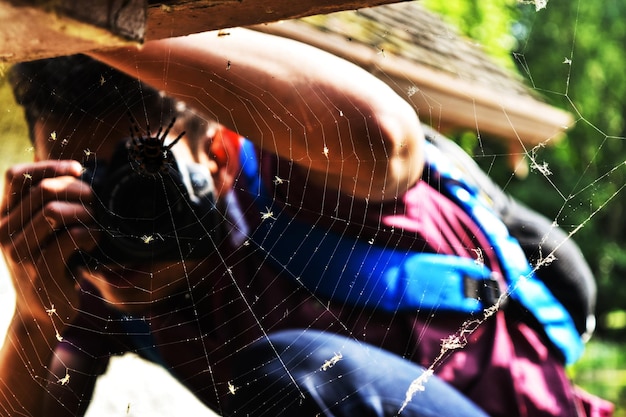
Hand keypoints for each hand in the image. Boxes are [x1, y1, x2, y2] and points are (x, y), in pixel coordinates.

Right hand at [0, 160, 97, 331]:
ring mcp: (20, 252)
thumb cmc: (50, 265)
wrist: (42, 314)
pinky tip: (94, 239)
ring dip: (84, 211)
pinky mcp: (41, 270)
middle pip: (42, 190)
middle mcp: (4, 231)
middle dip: (77, 189)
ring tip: (95, 220)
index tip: (78, 170)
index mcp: (3, 217)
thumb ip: (47, 206)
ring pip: (54, 211)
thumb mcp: (41, 233)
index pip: (17, 176)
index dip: (49, 166)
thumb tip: (76, 173)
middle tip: (95, 201)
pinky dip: (89, 233)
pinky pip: (70, 237)